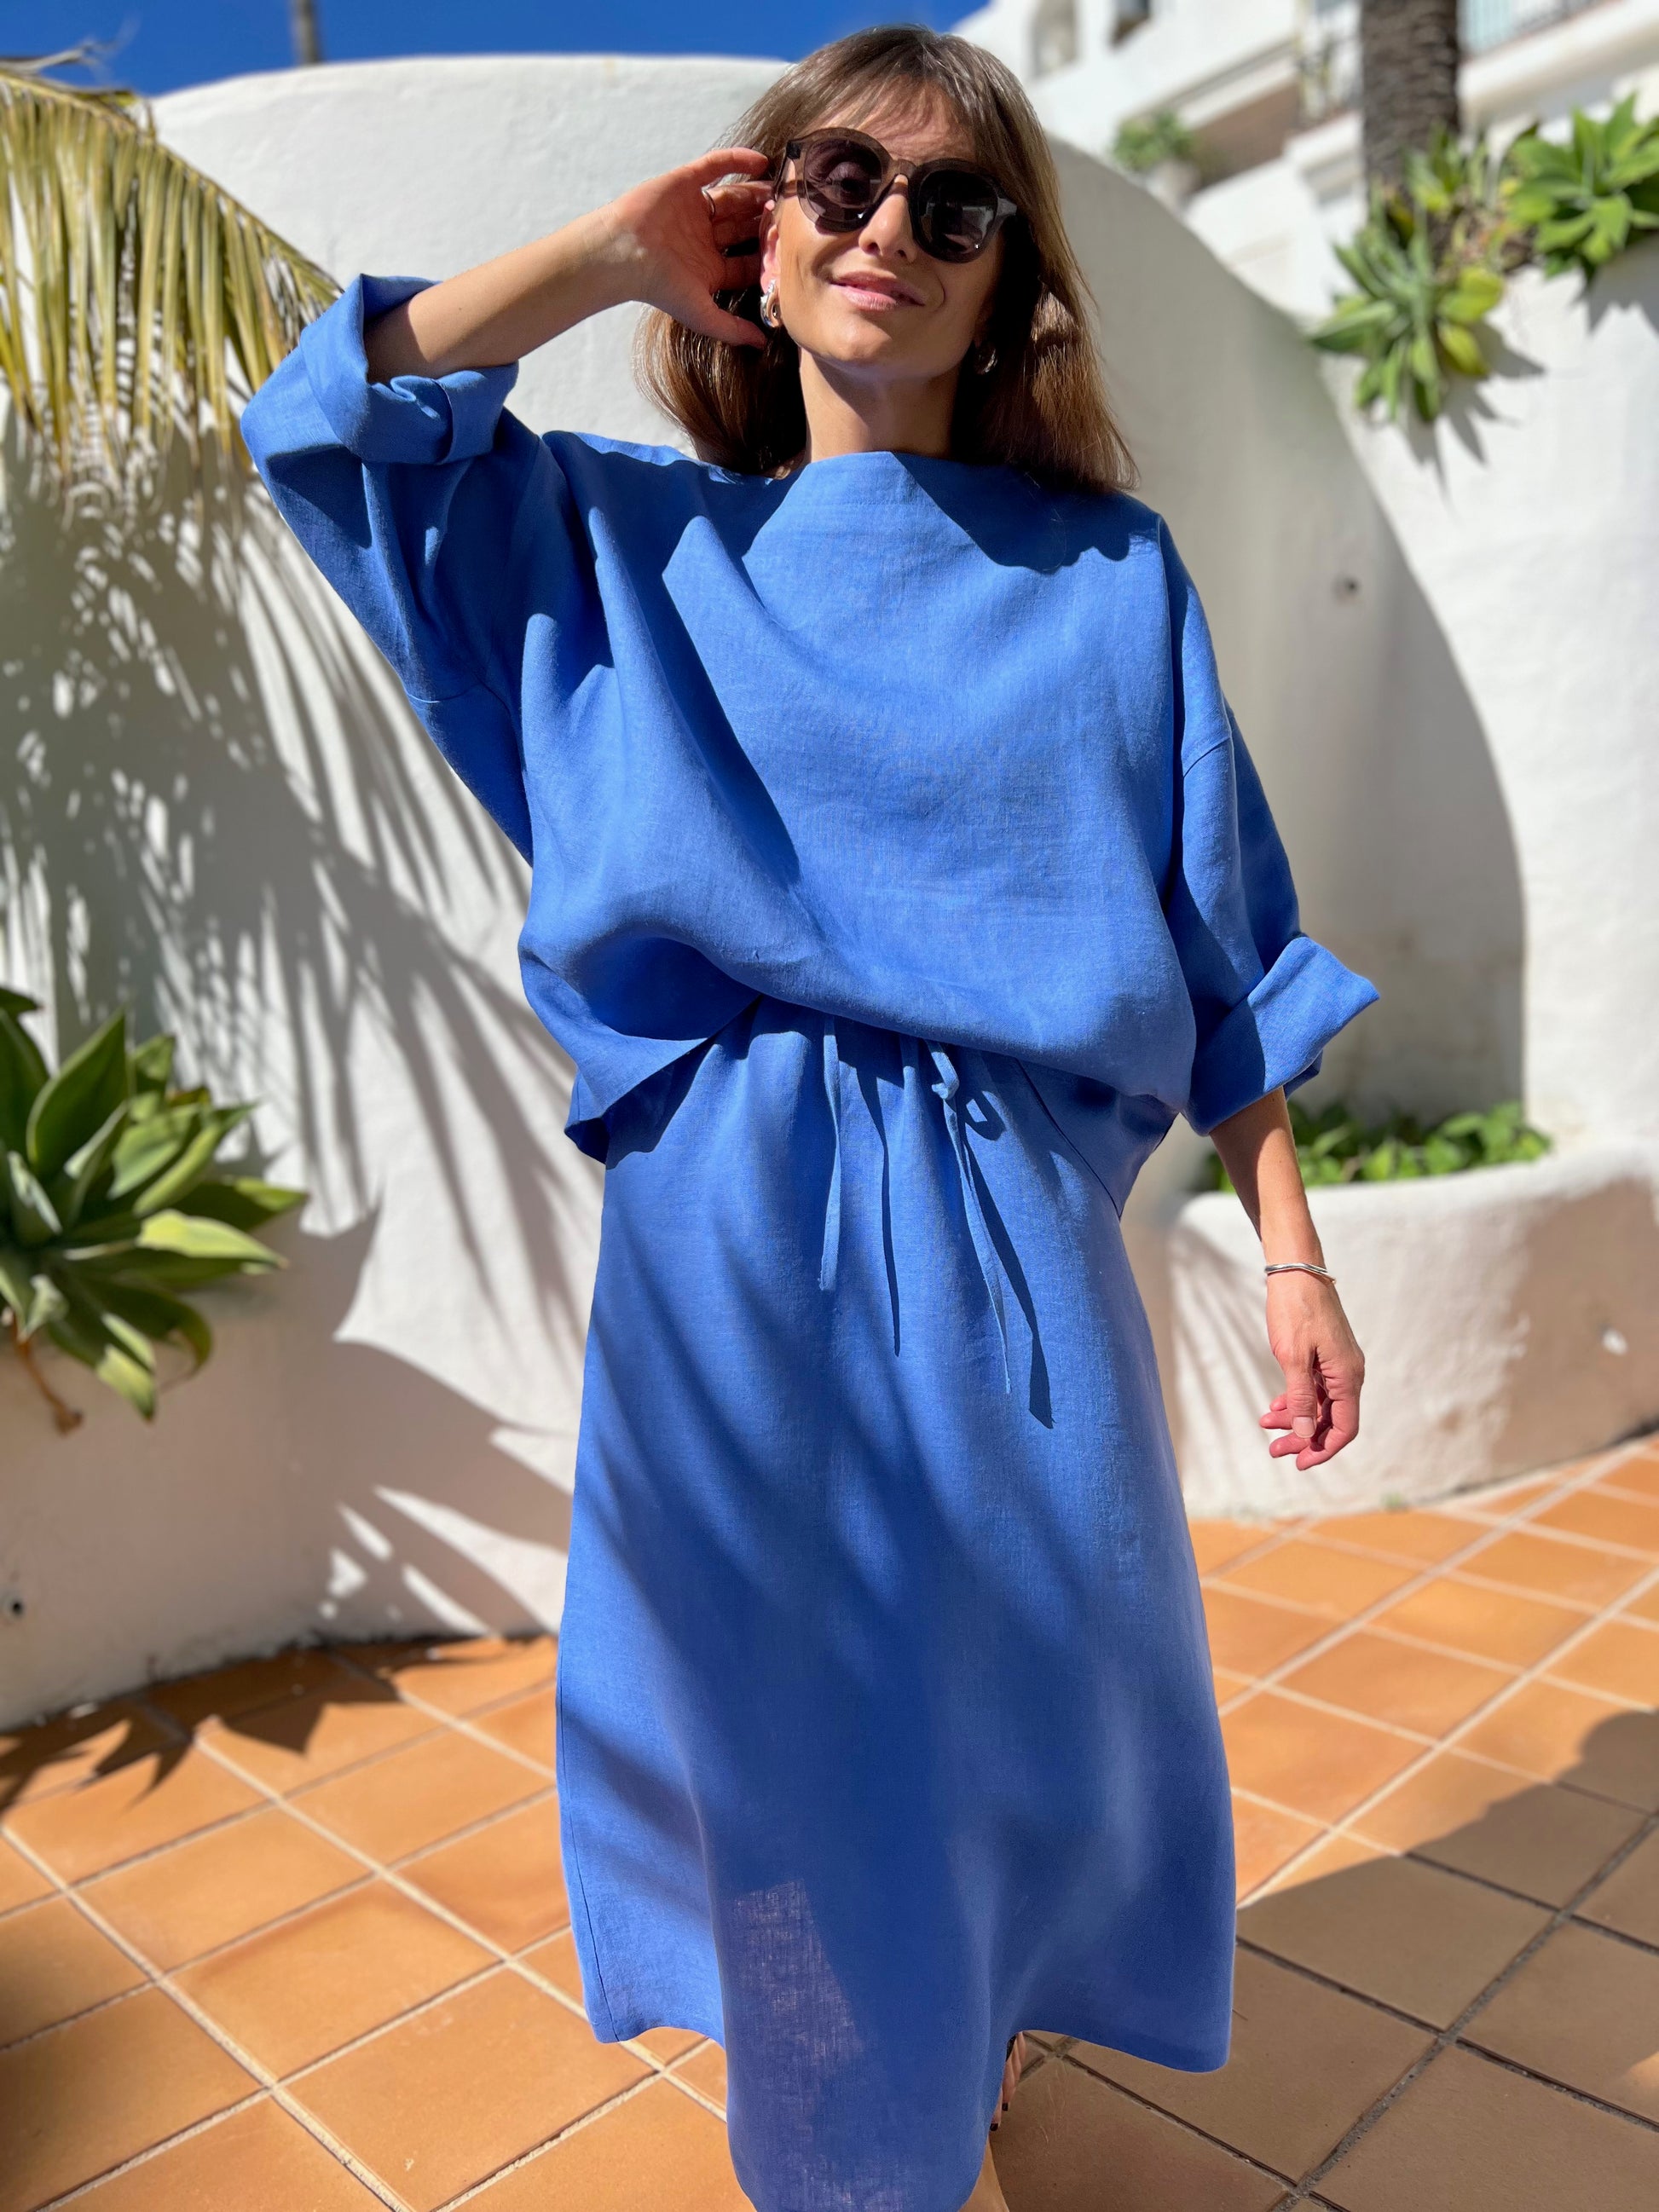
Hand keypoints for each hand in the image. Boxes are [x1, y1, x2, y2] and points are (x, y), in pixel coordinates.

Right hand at [598, 147, 771, 349]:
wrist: (625, 253)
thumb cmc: (660, 287)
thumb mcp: (703, 314)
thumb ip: (733, 329)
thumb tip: (763, 344)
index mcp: (710, 268)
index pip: (747, 262)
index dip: (769, 257)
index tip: (790, 250)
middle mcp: (704, 239)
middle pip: (744, 228)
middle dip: (766, 223)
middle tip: (791, 215)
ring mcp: (695, 210)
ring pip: (734, 198)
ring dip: (758, 194)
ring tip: (782, 190)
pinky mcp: (684, 183)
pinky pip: (715, 166)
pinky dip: (737, 160)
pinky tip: (761, 161)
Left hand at [1260, 1271, 1363, 1469]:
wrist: (1296, 1271)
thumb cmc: (1294, 1310)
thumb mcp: (1292, 1358)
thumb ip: (1300, 1398)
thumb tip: (1304, 1434)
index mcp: (1347, 1377)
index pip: (1344, 1428)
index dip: (1323, 1450)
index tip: (1299, 1464)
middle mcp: (1348, 1373)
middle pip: (1330, 1420)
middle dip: (1302, 1438)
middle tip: (1273, 1450)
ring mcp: (1337, 1364)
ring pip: (1320, 1404)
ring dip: (1295, 1419)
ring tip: (1265, 1426)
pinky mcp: (1325, 1355)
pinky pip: (1314, 1387)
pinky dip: (1296, 1399)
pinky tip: (1275, 1407)